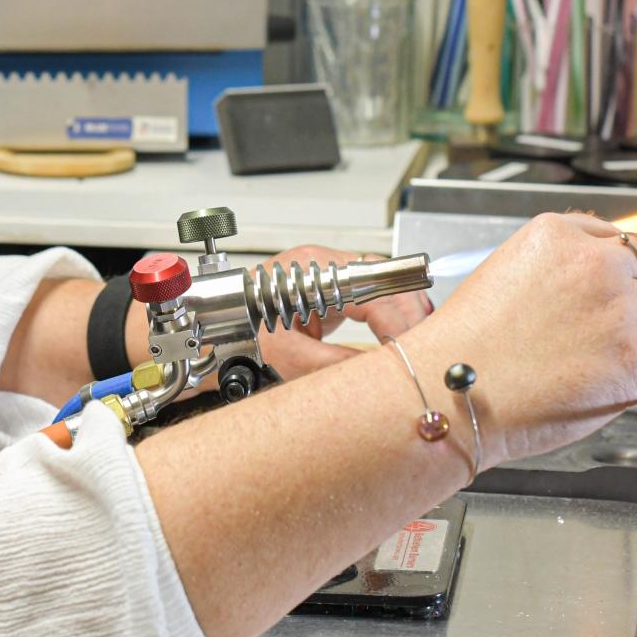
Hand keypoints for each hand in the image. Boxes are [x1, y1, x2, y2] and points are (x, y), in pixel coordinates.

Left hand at [256, 244, 435, 377]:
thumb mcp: (289, 358)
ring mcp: (325, 270)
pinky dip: (391, 309)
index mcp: (310, 272)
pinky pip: (372, 289)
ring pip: (384, 279)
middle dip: (409, 313)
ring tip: (415, 341)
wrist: (215, 335)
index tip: (407, 351)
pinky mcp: (328, 284)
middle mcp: (320, 263)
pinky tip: (401, 330)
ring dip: (404, 309)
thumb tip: (378, 373)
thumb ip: (336, 364)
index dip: (396, 323)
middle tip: (421, 347)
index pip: (372, 291)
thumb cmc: (240, 338)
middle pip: (385, 277)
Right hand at [398, 211, 636, 469]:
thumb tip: (602, 291)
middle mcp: (594, 264)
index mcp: (557, 235)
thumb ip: (558, 272)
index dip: (628, 269)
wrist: (450, 389)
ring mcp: (619, 310)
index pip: (621, 235)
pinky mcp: (635, 359)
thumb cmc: (465, 347)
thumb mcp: (504, 276)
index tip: (626, 288)